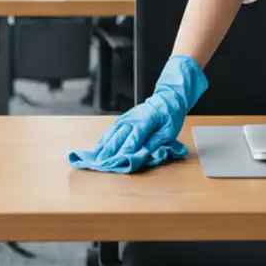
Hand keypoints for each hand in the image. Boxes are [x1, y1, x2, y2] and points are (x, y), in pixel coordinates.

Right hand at [93, 54, 207, 160]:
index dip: (124, 153)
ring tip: (95, 160)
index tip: (116, 164)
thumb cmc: (169, 116)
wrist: (166, 100)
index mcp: (145, 122)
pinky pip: (110, 130)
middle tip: (100, 165)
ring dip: (103, 147)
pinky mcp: (122, 119)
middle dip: (108, 153)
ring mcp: (125, 118)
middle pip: (117, 138)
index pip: (132, 140)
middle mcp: (132, 120)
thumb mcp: (169, 131)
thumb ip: (155, 143)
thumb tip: (143, 154)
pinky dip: (103, 140)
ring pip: (111, 134)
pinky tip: (97, 148)